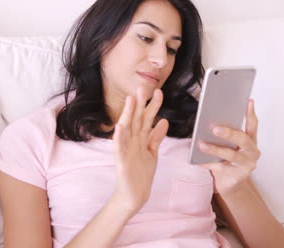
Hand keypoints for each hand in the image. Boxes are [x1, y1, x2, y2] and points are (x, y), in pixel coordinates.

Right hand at [112, 87, 168, 214]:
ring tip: (130, 100)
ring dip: (128, 114)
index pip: (147, 119)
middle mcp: (132, 142)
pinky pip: (119, 148)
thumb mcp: (152, 153)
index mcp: (140, 139)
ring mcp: (126, 150)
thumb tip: (164, 121)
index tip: (159, 91)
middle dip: (140, 104)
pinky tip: (120, 126)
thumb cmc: (141, 174)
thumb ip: (156, 137)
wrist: (133, 196)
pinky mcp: (121, 162)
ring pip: (127, 129)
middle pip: (137, 120)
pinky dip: (119, 137)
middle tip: (143, 87)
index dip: (153, 105)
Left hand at [198, 99, 260, 196]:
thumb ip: (226, 135)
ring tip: (202, 144)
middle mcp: (252, 152)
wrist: (230, 183)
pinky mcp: (236, 176)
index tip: (248, 101)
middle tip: (215, 128)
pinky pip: (219, 167)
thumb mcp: (230, 146)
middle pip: (243, 140)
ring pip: (231, 155)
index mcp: (251, 141)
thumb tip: (211, 122)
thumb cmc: (228, 160)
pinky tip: (198, 159)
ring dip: (215, 149)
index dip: (251, 114)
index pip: (253, 125)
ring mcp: (246, 165)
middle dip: (229, 133)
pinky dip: (207, 163)